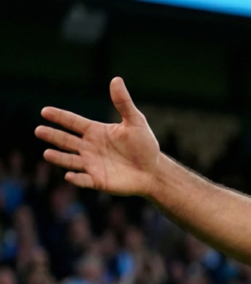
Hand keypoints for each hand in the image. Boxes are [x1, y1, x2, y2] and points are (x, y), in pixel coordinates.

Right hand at [35, 78, 160, 196]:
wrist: (154, 170)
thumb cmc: (145, 145)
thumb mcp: (135, 122)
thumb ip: (123, 103)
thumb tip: (116, 79)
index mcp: (95, 131)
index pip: (73, 122)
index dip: (59, 117)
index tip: (45, 111)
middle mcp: (89, 147)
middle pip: (66, 140)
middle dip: (53, 136)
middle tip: (39, 130)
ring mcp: (91, 164)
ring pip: (70, 160)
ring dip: (59, 158)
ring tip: (47, 153)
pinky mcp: (98, 180)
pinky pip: (84, 180)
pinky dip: (77, 179)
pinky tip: (69, 176)